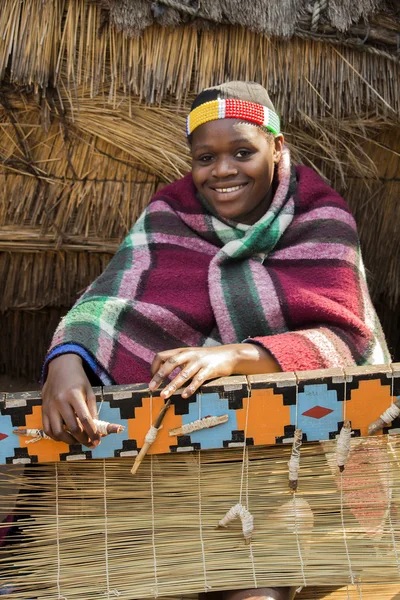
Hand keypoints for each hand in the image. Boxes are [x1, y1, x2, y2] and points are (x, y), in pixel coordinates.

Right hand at [42, 354, 100, 447]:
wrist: (60, 367)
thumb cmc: (78, 379)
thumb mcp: (89, 391)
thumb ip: (92, 410)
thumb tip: (97, 429)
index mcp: (74, 395)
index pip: (84, 418)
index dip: (92, 432)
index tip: (98, 441)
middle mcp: (60, 401)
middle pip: (72, 427)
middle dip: (83, 439)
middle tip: (90, 443)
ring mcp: (50, 406)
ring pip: (58, 432)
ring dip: (69, 441)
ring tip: (78, 441)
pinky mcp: (43, 409)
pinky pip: (47, 429)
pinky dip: (56, 437)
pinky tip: (65, 436)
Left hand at [149, 343, 279, 398]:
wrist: (229, 355)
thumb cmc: (207, 359)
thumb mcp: (191, 356)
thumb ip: (178, 362)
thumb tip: (161, 375)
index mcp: (182, 351)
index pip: (162, 356)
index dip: (155, 367)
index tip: (152, 378)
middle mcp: (189, 355)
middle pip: (170, 363)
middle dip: (159, 376)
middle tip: (151, 388)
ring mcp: (200, 362)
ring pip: (183, 374)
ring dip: (172, 385)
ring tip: (164, 396)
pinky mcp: (210, 369)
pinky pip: (198, 379)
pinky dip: (191, 388)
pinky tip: (185, 396)